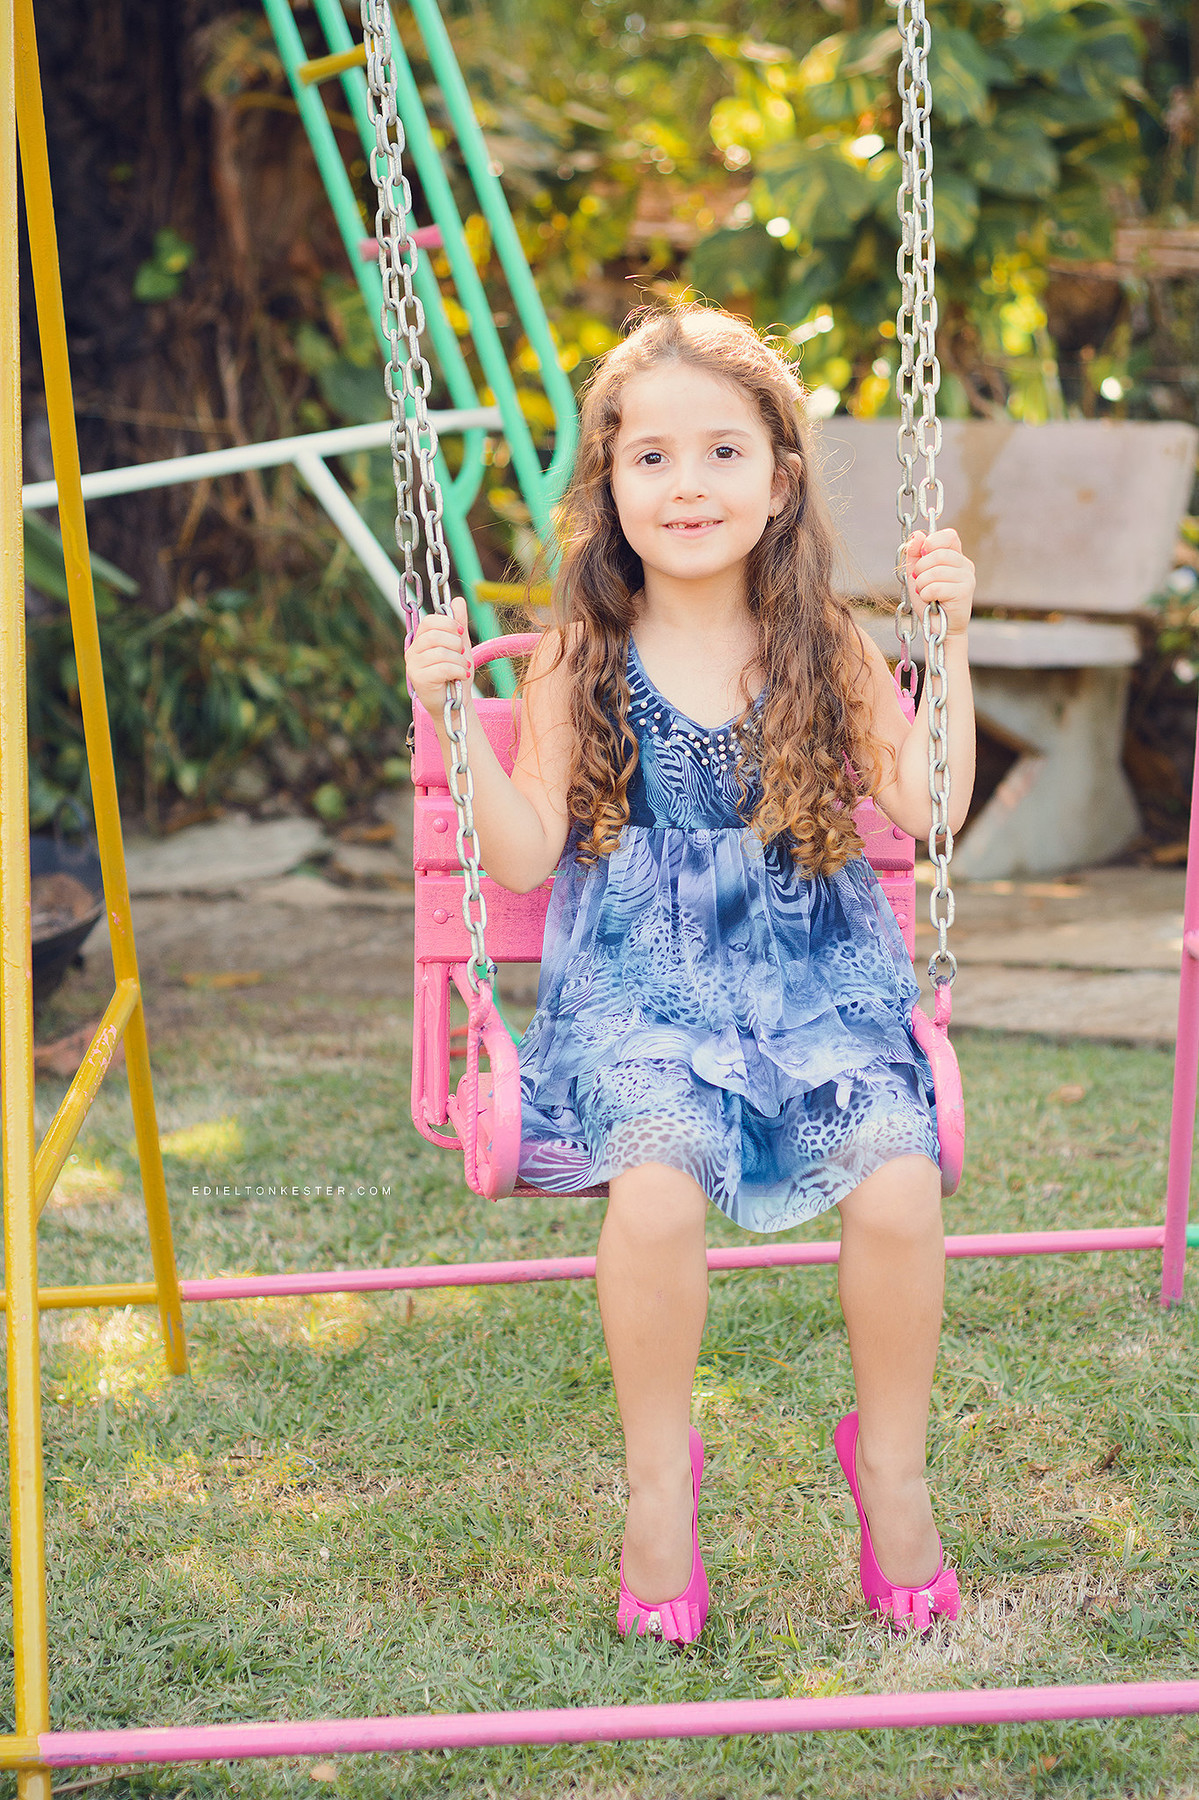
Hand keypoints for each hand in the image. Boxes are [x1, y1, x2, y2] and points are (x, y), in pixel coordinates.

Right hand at [403, 596, 472, 715]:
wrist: (454, 704)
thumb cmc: (455, 675)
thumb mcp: (460, 646)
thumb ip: (458, 624)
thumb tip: (458, 600)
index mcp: (420, 640)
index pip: (430, 621)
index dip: (448, 623)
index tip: (460, 633)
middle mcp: (412, 651)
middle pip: (434, 635)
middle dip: (455, 643)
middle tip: (462, 654)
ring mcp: (413, 666)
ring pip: (440, 652)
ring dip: (459, 660)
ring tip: (464, 668)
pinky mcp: (418, 680)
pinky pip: (442, 668)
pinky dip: (458, 670)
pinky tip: (462, 676)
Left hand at [905, 528, 973, 638]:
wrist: (939, 629)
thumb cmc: (929, 601)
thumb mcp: (917, 574)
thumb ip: (915, 554)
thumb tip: (917, 535)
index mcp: (956, 557)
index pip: (949, 536)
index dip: (932, 542)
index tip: (922, 556)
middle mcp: (965, 565)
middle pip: (938, 554)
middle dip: (921, 568)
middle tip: (919, 582)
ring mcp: (967, 578)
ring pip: (935, 571)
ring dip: (922, 584)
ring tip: (925, 593)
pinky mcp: (964, 592)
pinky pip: (936, 587)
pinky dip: (926, 595)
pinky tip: (930, 601)